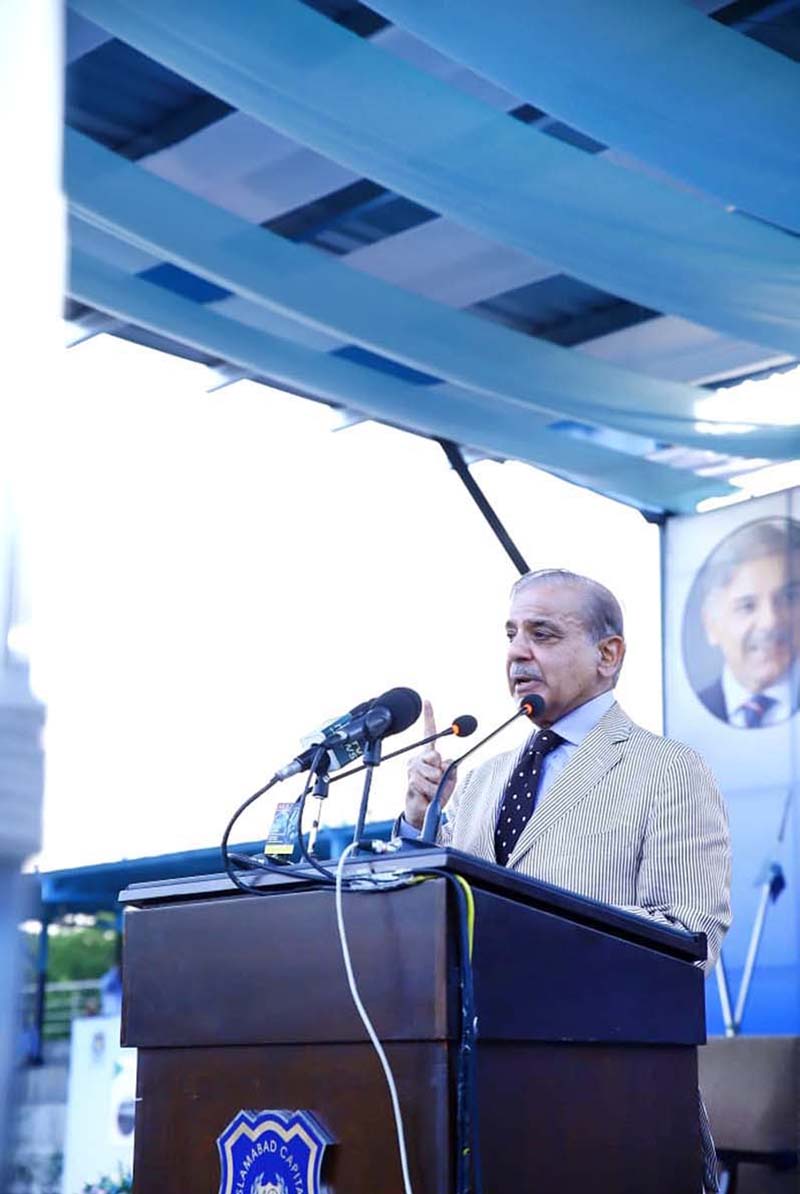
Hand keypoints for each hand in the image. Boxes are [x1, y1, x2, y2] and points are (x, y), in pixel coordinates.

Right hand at [404, 701, 457, 828]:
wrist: (422, 811)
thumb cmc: (435, 794)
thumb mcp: (449, 779)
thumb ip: (450, 767)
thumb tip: (444, 761)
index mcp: (428, 755)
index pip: (429, 733)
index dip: (428, 717)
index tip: (427, 702)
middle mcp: (418, 758)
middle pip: (435, 755)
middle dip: (440, 771)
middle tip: (436, 781)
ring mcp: (413, 768)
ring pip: (433, 771)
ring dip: (436, 784)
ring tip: (431, 790)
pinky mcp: (411, 779)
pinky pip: (427, 782)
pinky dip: (430, 791)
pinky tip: (425, 794)